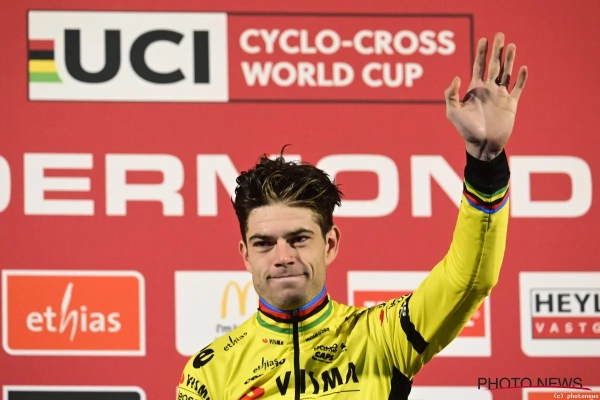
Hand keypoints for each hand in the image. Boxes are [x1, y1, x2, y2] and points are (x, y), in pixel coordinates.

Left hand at [444, 32, 527, 159]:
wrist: (482, 145)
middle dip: (496, 51)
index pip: (478, 66)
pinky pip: (518, 88)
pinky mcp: (511, 104)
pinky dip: (521, 78)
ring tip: (512, 46)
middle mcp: (488, 90)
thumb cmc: (465, 130)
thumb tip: (456, 76)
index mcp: (474, 89)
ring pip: (506, 73)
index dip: (481, 53)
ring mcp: (500, 96)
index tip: (484, 39)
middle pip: (494, 65)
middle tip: (500, 34)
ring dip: (509, 60)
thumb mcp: (453, 112)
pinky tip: (523, 67)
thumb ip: (451, 95)